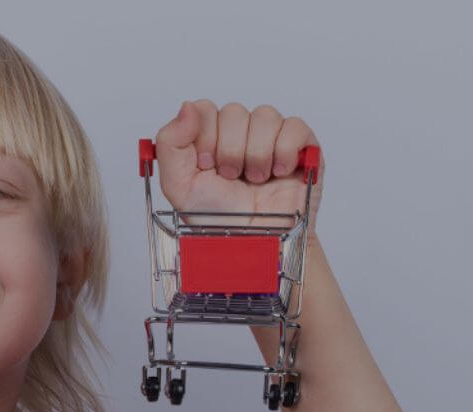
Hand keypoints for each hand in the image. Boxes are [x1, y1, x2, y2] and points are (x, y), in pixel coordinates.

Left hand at [151, 100, 321, 224]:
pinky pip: (294, 126)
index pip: (205, 109)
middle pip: (234, 112)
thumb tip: (187, 106)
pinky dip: (284, 152)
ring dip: (256, 155)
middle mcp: (241, 132)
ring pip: (264, 116)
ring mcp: (272, 136)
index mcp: (210, 136)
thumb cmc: (218, 219)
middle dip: (230, 151)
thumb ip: (170, 142)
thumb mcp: (178, 185)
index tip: (205, 166)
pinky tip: (279, 173)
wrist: (254, 244)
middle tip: (231, 177)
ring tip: (255, 179)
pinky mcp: (302, 145)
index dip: (205, 138)